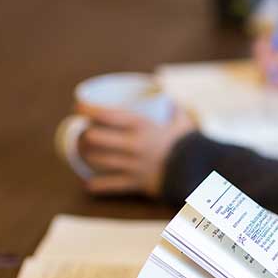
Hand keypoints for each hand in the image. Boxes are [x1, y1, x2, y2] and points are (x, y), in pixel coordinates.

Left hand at [78, 108, 194, 196]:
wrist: (201, 172)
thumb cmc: (190, 144)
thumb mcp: (182, 121)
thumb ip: (172, 107)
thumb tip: (163, 91)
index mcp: (142, 126)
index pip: (105, 114)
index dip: (85, 108)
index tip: (77, 106)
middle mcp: (133, 145)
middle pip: (95, 138)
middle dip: (84, 134)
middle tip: (82, 132)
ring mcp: (132, 165)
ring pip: (97, 160)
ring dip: (86, 155)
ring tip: (83, 151)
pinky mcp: (136, 183)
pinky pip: (110, 185)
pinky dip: (96, 185)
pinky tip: (86, 183)